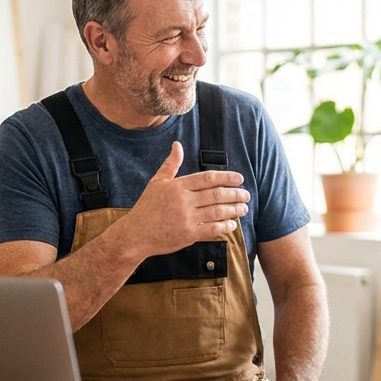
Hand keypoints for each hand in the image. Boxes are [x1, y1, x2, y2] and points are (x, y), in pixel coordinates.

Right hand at [118, 142, 250, 258]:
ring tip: (243, 208)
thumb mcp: (156, 182)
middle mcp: (183, 201)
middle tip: (246, 195)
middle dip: (235, 194)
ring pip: (217, 212)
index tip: (239, 179)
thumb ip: (171, 164)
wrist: (135, 234)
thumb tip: (177, 145)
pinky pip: (212, 229)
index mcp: (177, 186)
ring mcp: (186, 219)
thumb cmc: (146, 208)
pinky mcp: (188, 235)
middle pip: (216, 195)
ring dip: (234, 210)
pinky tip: (232, 224)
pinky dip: (224, 226)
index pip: (208, 178)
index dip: (226, 177)